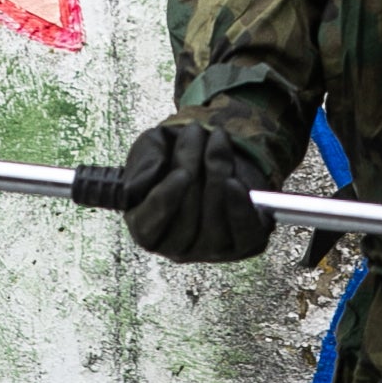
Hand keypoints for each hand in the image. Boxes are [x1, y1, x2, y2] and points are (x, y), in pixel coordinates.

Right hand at [121, 121, 274, 262]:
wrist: (212, 155)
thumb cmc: (173, 155)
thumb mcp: (151, 149)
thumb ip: (142, 165)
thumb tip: (137, 188)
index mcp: (145, 229)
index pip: (148, 227)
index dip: (165, 201)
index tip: (181, 173)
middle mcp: (177, 248)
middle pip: (186, 221)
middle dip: (194, 170)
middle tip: (195, 131)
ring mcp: (211, 250)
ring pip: (215, 225)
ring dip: (217, 174)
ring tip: (217, 138)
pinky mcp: (244, 244)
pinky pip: (244, 234)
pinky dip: (239, 208)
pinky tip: (234, 181)